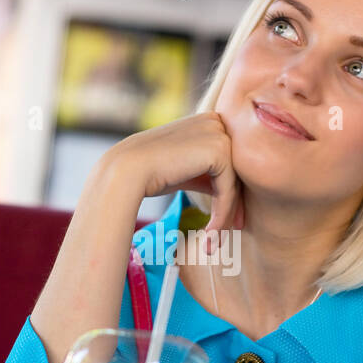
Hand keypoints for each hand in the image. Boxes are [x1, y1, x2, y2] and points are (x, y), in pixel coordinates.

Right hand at [100, 111, 244, 242]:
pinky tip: (209, 234)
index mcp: (207, 121)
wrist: (127, 171)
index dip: (231, 192)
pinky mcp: (219, 150)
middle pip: (236, 171)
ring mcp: (219, 133)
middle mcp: (216, 121)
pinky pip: (228, 190)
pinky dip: (222, 215)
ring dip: (226, 216)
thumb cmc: (150, 174)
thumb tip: (230, 194)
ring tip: (214, 241)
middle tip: (235, 231)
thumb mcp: (185, 170)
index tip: (231, 220)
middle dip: (235, 205)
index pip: (229, 161)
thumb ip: (207, 174)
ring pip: (234, 184)